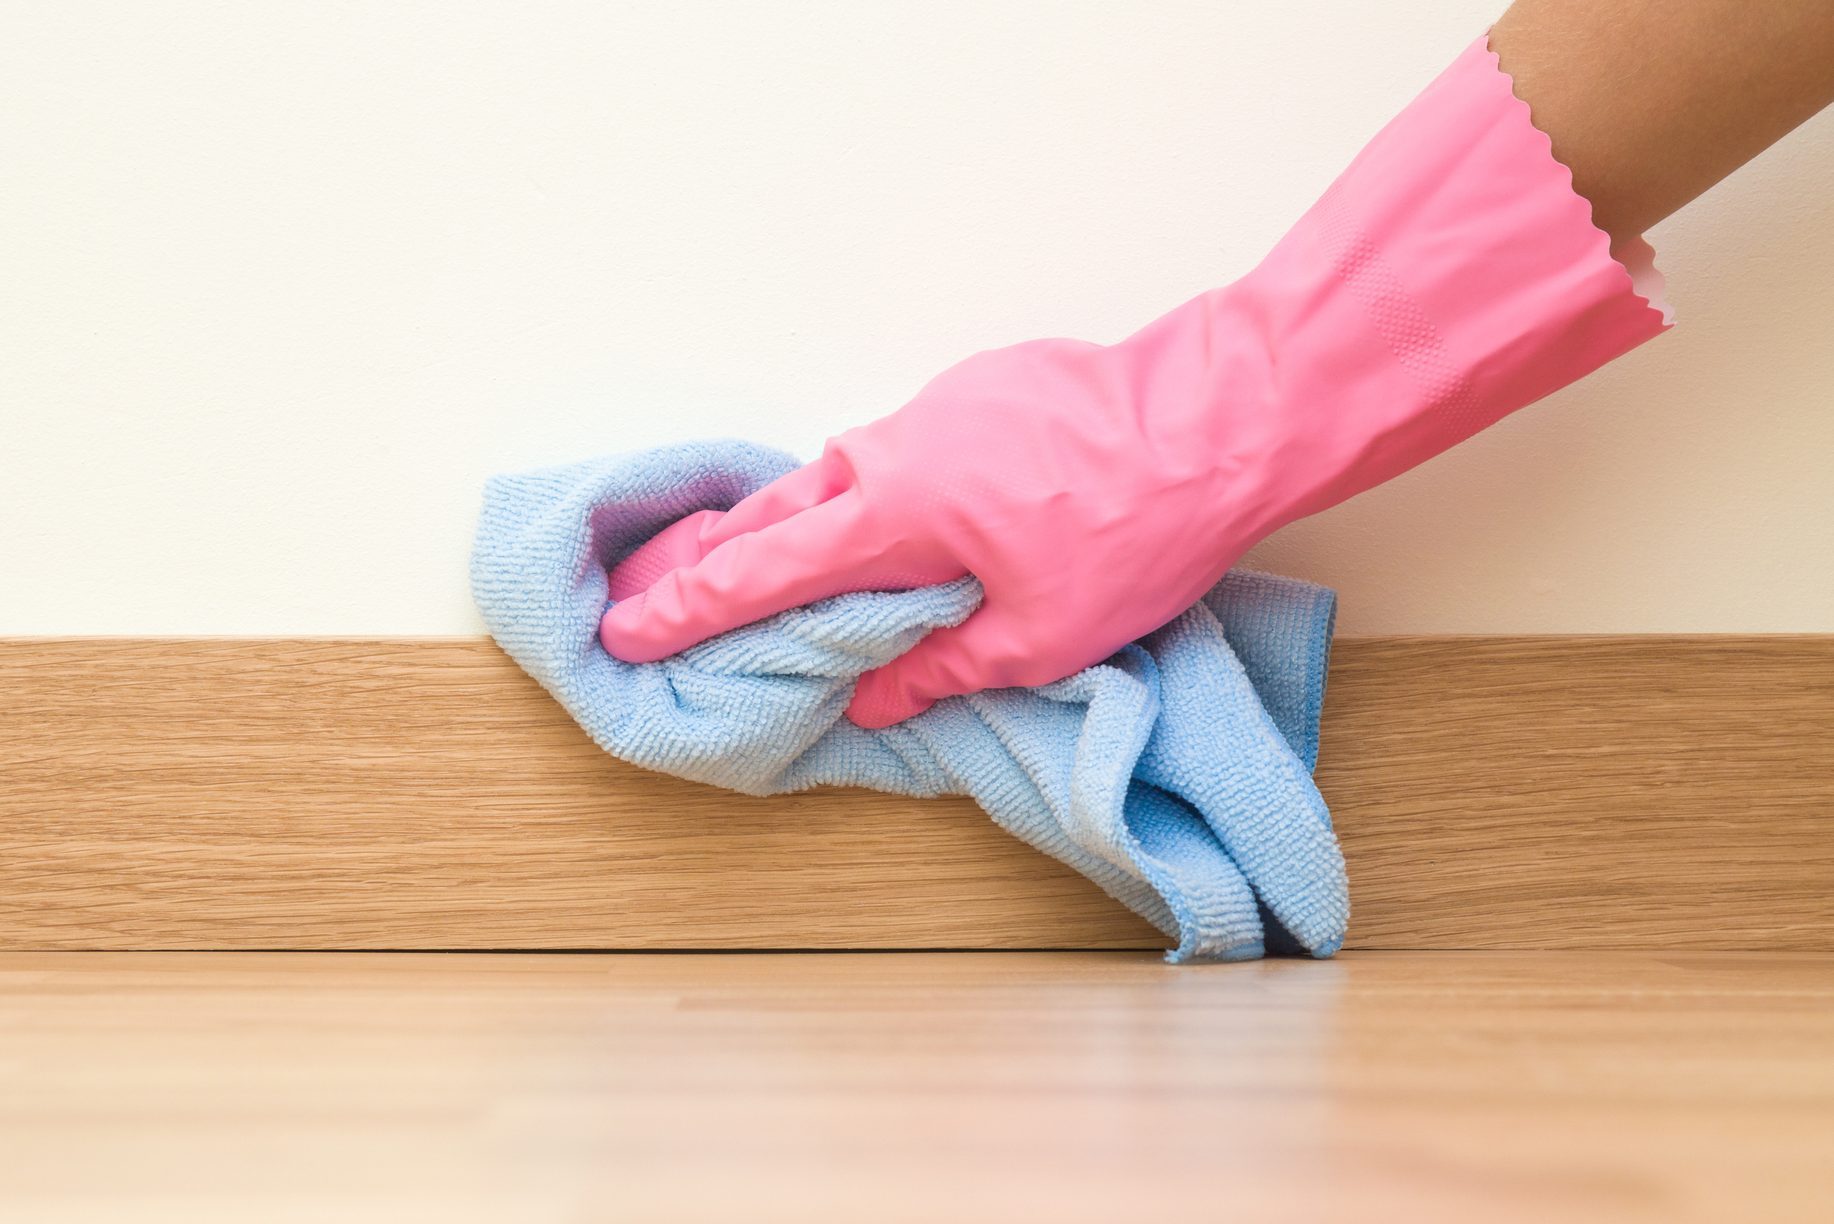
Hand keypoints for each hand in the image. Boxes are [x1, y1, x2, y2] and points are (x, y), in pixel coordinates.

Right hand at [600, 310, 1290, 727]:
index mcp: (893, 512)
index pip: (762, 571)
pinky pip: (900, 445)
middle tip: (656, 586)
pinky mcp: (984, 388)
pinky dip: (871, 486)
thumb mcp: (1039, 634)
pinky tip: (889, 516)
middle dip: (713, 553)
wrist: (1226, 415)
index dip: (688, 608)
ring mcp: (939, 406)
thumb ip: (940, 667)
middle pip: (779, 508)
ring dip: (794, 518)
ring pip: (841, 471)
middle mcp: (895, 448)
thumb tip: (872, 695)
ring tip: (757, 559)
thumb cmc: (1139, 528)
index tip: (626, 626)